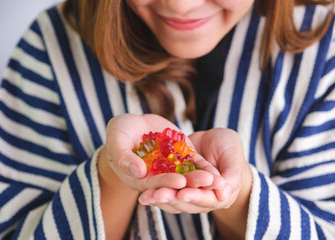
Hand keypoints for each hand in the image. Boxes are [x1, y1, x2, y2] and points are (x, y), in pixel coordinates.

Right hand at [99, 113, 217, 191]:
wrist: (132, 124)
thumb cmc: (118, 132)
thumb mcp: (116, 140)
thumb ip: (124, 157)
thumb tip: (137, 172)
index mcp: (138, 179)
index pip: (153, 184)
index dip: (165, 183)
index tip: (178, 182)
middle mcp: (156, 177)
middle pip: (173, 184)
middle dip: (189, 184)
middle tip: (204, 182)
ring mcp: (171, 168)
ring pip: (186, 176)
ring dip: (200, 179)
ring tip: (215, 180)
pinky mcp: (181, 157)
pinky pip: (194, 164)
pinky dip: (205, 169)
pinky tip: (217, 173)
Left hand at [138, 128, 245, 213]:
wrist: (215, 139)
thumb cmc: (229, 146)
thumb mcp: (232, 156)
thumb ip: (232, 175)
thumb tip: (224, 194)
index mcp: (219, 196)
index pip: (206, 199)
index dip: (194, 196)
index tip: (183, 193)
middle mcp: (202, 199)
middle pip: (186, 202)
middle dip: (172, 198)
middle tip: (158, 195)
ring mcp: (188, 193)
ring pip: (173, 199)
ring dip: (160, 198)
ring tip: (146, 197)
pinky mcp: (176, 185)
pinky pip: (164, 190)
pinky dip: (154, 191)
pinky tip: (143, 193)